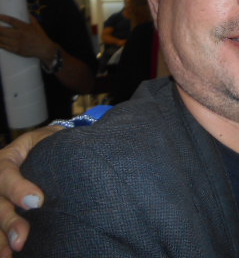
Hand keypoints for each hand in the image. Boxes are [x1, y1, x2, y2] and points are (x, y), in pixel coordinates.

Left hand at [0, 15, 54, 62]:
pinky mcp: (16, 50)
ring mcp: (17, 43)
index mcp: (24, 27)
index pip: (12, 21)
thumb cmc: (40, 36)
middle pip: (3, 30)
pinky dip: (0, 44)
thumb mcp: (37, 26)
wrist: (44, 48)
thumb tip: (27, 12)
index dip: (4, 18)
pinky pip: (4, 47)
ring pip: (2, 39)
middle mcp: (20, 34)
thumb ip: (32, 18)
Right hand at [0, 126, 61, 254]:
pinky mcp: (2, 211)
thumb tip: (83, 156)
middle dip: (9, 222)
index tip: (37, 202)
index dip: (18, 189)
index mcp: (7, 159)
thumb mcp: (49, 139)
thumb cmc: (48, 145)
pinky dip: (1, 243)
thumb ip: (56, 146)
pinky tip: (8, 255)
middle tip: (21, 239)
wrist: (42, 149)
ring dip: (1, 237)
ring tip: (9, 254)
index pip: (6, 174)